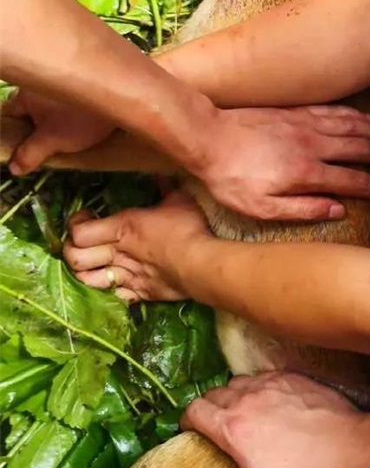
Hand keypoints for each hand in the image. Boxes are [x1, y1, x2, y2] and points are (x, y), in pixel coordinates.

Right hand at [4, 90, 112, 175]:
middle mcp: (39, 84)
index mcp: (26, 96)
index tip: (23, 146)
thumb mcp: (53, 141)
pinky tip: (82, 124)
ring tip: (67, 136)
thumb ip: (30, 154)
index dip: (14, 131)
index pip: (10, 114)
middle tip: (45, 145)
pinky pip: (68, 99)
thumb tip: (13, 168)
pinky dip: (71, 111)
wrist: (124, 94)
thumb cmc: (80, 118)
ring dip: (55, 118)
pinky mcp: (82, 82)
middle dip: (36, 126)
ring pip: (50, 104)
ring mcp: (61, 81)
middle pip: (30, 108)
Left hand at [63, 192, 202, 302]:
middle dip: (71, 251)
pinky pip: (114, 295)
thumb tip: (160, 172)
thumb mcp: (178, 199)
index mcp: (122, 227)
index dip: (74, 225)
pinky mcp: (140, 294)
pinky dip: (111, 289)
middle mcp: (118, 253)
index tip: (85, 217)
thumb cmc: (188, 228)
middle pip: (75, 259)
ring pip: (88, 280)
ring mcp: (126, 277)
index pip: (79, 232)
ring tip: (92, 264)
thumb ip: (165, 185)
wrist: (201, 265)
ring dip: (85, 273)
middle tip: (81, 243)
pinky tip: (116, 282)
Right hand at [175, 373, 369, 467]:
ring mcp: (272, 383)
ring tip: (245, 419)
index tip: (194, 435)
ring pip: (238, 382)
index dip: (188, 422)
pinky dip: (258, 389)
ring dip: (233, 398)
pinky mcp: (293, 377)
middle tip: (220, 433)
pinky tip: (271, 408)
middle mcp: (247, 397)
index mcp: (233, 427)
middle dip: (209, 411)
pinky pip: (263, 377)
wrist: (355, 454)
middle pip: (213, 393)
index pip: (193, 410)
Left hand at [201, 104, 369, 219]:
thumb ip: (302, 210)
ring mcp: (306, 124)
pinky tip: (365, 120)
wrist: (206, 137)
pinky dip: (356, 116)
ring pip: (353, 127)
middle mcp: (313, 145)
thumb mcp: (261, 208)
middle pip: (362, 151)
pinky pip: (335, 112)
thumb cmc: (230, 178)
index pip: (355, 181)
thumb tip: (339, 210)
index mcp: (307, 173)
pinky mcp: (296, 112)